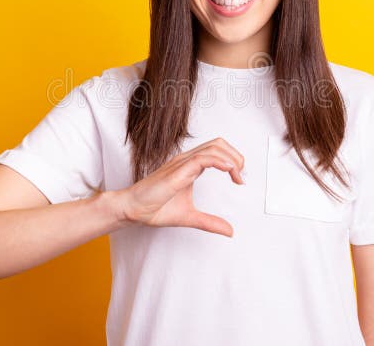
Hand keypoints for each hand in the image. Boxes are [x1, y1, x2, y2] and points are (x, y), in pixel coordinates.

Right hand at [117, 137, 244, 237]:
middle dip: (236, 156)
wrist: (133, 210)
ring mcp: (182, 163)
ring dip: (231, 159)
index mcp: (190, 166)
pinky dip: (219, 161)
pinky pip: (202, 158)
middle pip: (218, 144)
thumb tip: (230, 231)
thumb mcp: (190, 217)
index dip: (233, 161)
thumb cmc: (154, 208)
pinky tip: (228, 170)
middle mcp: (187, 160)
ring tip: (237, 175)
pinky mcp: (178, 170)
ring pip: (213, 147)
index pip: (217, 150)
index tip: (239, 180)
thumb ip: (210, 222)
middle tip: (241, 177)